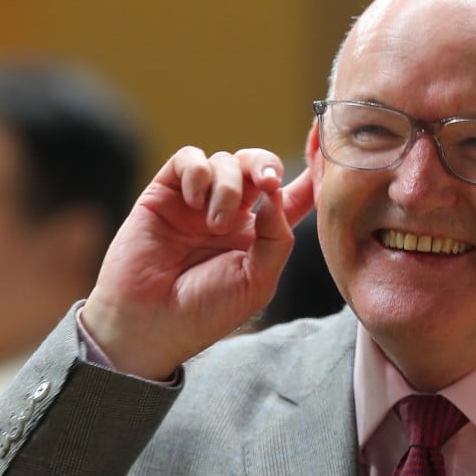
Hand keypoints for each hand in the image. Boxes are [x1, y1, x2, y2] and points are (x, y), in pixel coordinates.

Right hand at [79, 146, 314, 378]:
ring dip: (228, 186)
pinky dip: (197, 171)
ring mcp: (198, 202)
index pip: (292, 196)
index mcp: (260, 236)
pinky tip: (194, 201)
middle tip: (267, 183)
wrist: (149, 322)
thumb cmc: (205, 310)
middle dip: (266, 165)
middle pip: (259, 167)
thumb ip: (278, 237)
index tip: (326, 152)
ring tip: (215, 224)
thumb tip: (276, 192)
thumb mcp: (258, 281)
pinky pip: (188, 159)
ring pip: (226, 161)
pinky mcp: (165, 192)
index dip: (311, 172)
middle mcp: (232, 214)